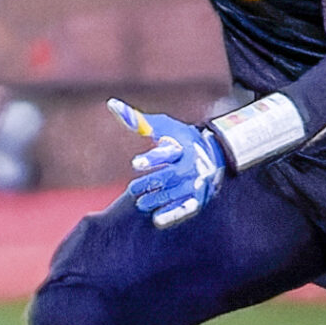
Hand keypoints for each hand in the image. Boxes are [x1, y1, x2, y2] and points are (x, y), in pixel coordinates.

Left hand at [110, 98, 224, 228]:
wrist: (214, 153)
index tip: (135, 163)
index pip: (166, 153)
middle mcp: (190, 165)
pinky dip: (172, 215)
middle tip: (133, 188)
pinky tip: (157, 220)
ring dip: (157, 199)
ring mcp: (194, 183)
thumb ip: (137, 120)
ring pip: (175, 194)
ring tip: (141, 203)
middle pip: (170, 176)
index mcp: (182, 146)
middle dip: (151, 182)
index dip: (152, 159)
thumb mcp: (162, 126)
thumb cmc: (178, 138)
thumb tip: (111, 104)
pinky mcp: (197, 197)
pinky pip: (185, 208)